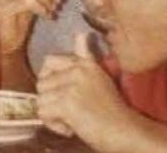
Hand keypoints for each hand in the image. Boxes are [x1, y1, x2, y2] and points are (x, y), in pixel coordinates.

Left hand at [37, 34, 138, 150]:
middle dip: (52, 100)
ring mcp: (72, 86)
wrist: (125, 132)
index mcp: (84, 63)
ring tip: (73, 118)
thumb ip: (85, 57)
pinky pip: (43, 112)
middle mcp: (77, 70)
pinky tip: (71, 127)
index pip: (49, 60)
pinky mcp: (67, 103)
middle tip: (72, 109)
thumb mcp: (100, 78)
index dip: (50, 78)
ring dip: (53, 114)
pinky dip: (54, 124)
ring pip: (41, 99)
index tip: (63, 92)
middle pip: (41, 83)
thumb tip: (81, 34)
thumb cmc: (113, 110)